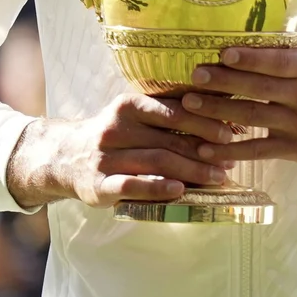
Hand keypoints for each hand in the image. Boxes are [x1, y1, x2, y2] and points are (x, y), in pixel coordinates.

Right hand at [5, 94, 235, 208]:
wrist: (64, 157)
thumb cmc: (115, 135)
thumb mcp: (135, 116)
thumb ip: (168, 113)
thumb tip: (222, 113)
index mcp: (128, 106)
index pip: (174, 111)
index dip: (205, 121)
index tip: (232, 131)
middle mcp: (115, 129)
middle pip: (169, 139)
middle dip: (205, 150)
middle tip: (231, 159)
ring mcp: (105, 157)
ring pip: (156, 162)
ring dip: (192, 171)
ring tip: (218, 177)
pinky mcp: (98, 184)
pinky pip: (132, 185)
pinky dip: (158, 188)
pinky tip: (181, 190)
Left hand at [185, 20, 296, 168]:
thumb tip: (284, 4)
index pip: (278, 61)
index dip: (250, 59)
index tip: (222, 52)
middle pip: (258, 89)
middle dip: (223, 82)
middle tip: (194, 76)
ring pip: (252, 118)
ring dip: (218, 112)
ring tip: (189, 105)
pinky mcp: (296, 148)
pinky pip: (258, 150)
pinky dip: (231, 151)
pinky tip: (206, 149)